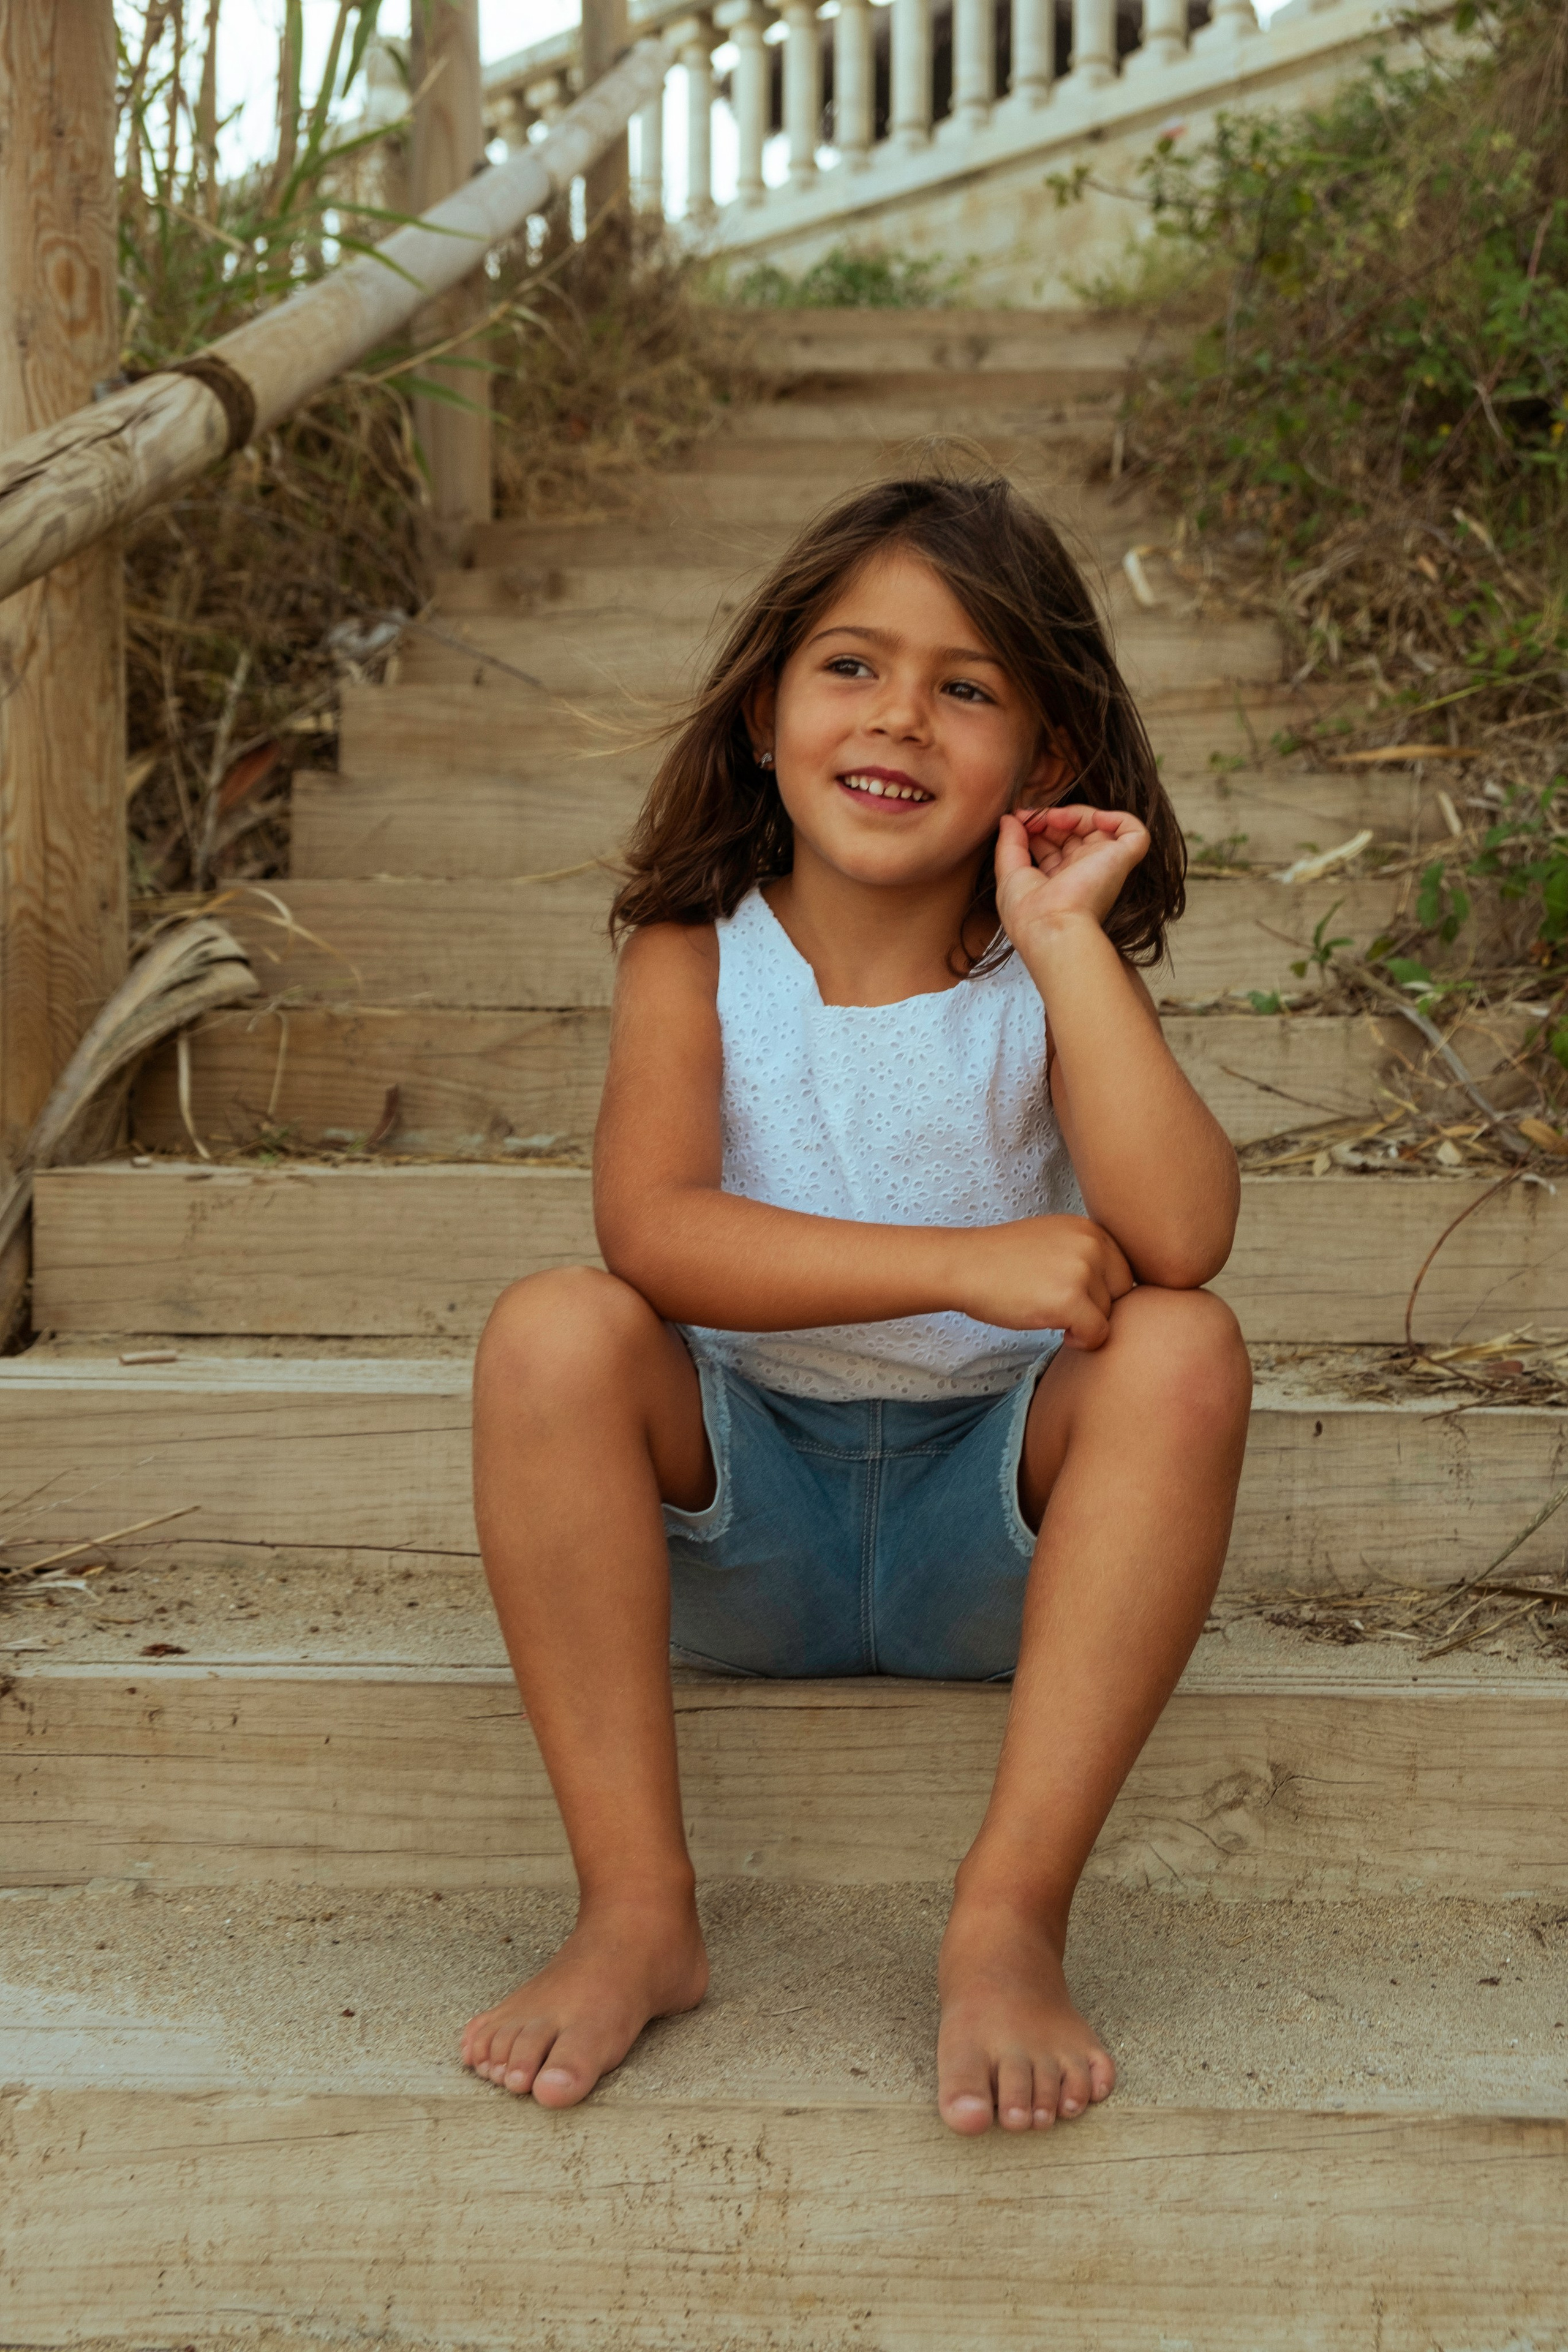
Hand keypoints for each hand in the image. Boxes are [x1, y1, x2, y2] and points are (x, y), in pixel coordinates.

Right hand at [947, 1215, 1134, 1349]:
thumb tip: (1122, 1286)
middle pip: (1122, 1292)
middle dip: (1098, 1306)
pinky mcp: (1070, 1299)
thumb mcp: (1053, 1240)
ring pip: (1110, 1315)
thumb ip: (1086, 1254)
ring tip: (1052, 1314)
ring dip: (1085, 1322)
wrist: (963, 1266)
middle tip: (1064, 1309)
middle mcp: (1092, 1244)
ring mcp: (1082, 1270)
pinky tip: (1059, 1333)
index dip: (1101, 1291)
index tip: (1073, 1296)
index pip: (1123, 1270)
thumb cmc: (1001, 1260)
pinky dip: (1082, 1341)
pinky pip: (1098, 1334)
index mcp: (1090, 1228)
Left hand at [994, 805, 1149, 948]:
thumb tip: (1010, 818)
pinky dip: (1117, 818)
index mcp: (1057, 880)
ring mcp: (1103, 865)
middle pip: (1073, 833)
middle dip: (1052, 817)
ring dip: (1076, 814)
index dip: (1037, 826)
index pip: (1052, 844)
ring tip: (1056, 818)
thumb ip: (1009, 843)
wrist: (1053, 927)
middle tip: (1033, 816)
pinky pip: (1134, 832)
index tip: (1018, 818)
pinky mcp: (1122, 859)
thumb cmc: (1030, 913)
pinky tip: (1096, 820)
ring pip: (1099, 826)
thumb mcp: (1008, 874)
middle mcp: (1082, 872)